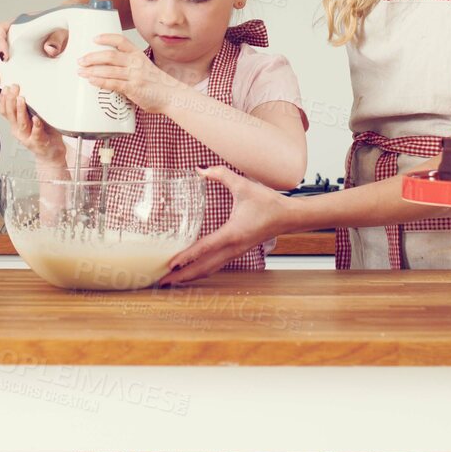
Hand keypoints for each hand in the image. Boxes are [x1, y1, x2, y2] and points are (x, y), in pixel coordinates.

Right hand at [0, 19, 68, 86]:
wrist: (67, 38)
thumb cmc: (61, 31)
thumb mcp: (61, 31)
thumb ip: (56, 38)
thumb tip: (50, 49)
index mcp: (16, 27)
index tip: (5, 56)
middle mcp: (11, 40)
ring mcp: (12, 53)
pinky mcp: (17, 66)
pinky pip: (5, 74)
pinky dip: (3, 84)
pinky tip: (2, 94)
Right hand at [0, 84, 65, 165]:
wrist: (50, 152)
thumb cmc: (41, 133)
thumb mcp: (29, 118)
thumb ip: (24, 107)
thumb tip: (18, 92)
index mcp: (15, 124)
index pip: (4, 111)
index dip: (3, 100)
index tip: (5, 88)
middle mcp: (19, 131)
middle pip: (12, 115)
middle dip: (11, 100)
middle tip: (13, 89)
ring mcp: (28, 137)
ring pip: (22, 123)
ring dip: (21, 110)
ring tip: (21, 99)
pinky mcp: (38, 142)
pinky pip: (36, 134)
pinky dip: (36, 125)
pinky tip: (36, 118)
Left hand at [78, 33, 179, 113]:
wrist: (172, 97)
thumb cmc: (158, 85)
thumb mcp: (145, 69)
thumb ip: (129, 68)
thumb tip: (109, 71)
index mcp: (138, 55)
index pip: (121, 41)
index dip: (107, 38)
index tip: (95, 39)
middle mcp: (136, 62)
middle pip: (110, 55)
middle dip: (92, 57)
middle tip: (81, 60)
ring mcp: (135, 75)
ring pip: (108, 69)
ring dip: (92, 70)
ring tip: (81, 71)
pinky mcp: (133, 88)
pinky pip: (112, 83)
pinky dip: (100, 81)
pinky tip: (91, 81)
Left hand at [159, 167, 291, 284]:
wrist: (288, 217)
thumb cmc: (268, 203)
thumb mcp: (244, 185)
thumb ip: (221, 175)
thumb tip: (199, 169)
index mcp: (233, 233)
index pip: (205, 248)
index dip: (187, 257)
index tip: (171, 265)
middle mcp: (233, 247)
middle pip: (204, 267)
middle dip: (183, 276)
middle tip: (162, 282)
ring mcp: (236, 252)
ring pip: (210, 269)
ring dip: (190, 276)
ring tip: (172, 281)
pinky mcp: (237, 252)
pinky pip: (216, 266)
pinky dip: (201, 271)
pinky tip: (191, 272)